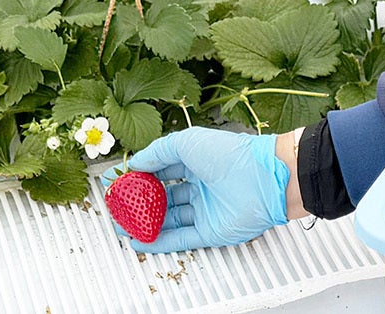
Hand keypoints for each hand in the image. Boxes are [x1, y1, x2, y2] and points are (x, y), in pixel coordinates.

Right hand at [109, 127, 293, 252]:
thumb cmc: (232, 155)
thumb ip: (157, 152)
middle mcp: (202, 186)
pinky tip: (141, 241)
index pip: (162, 171)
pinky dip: (159, 242)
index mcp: (197, 162)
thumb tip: (136, 164)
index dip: (140, 177)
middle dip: (140, 204)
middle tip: (119, 208)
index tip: (120, 182)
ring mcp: (206, 210)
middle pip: (164, 198)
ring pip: (170, 220)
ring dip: (146, 224)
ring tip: (124, 226)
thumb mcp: (186, 142)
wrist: (265, 179)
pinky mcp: (211, 231)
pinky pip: (181, 239)